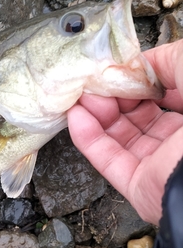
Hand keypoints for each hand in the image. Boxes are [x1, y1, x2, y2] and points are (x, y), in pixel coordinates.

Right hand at [67, 39, 182, 224]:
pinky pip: (109, 161)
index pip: (163, 96)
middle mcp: (180, 141)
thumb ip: (168, 59)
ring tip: (83, 96)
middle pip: (138, 116)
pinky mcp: (141, 187)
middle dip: (114, 96)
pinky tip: (76, 116)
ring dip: (97, 114)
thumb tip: (139, 65)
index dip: (139, 81)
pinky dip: (88, 138)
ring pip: (120, 137)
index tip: (119, 68)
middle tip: (97, 81)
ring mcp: (160, 166)